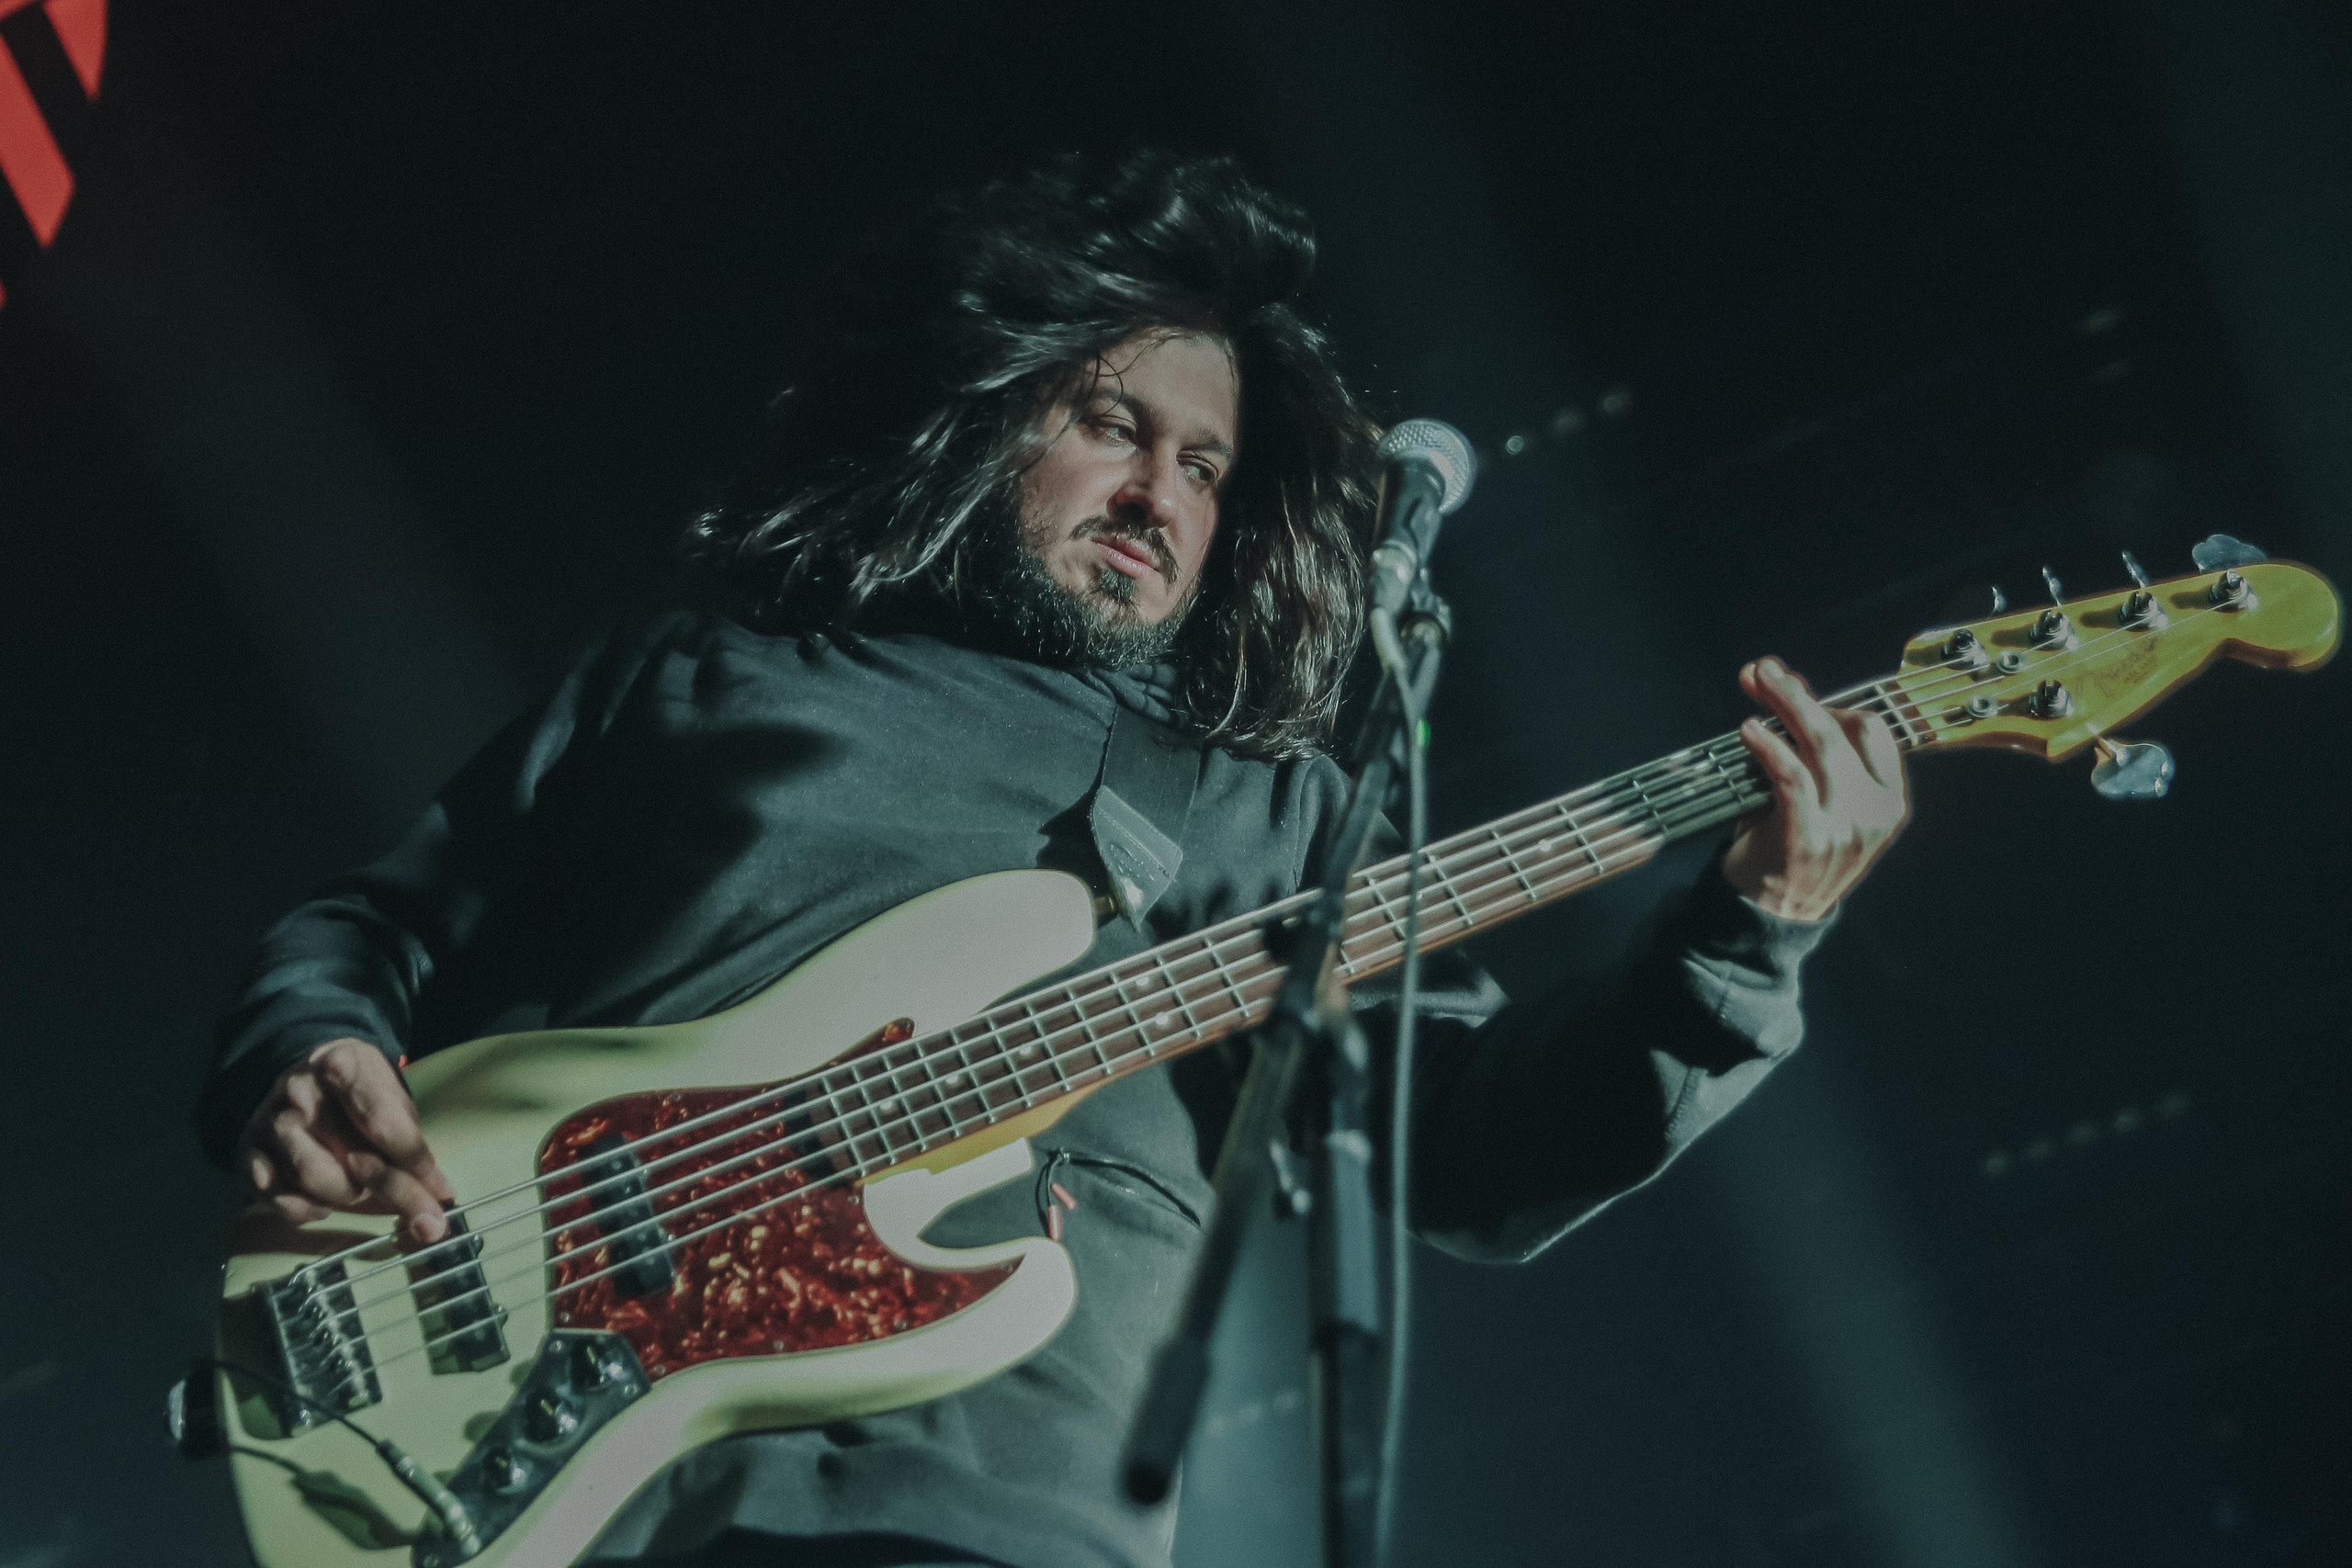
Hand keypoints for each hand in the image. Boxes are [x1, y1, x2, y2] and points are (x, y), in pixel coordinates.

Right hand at [236, 1038, 454, 1244]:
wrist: (301, 1075)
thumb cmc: (357, 1092)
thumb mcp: (390, 1098)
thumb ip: (409, 1141)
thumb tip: (438, 1193)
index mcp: (341, 1063)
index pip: (382, 1120)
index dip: (413, 1159)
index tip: (441, 1191)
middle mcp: (298, 1089)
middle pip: (353, 1156)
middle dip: (398, 1194)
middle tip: (430, 1225)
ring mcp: (268, 1121)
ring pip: (315, 1179)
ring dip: (349, 1197)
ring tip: (363, 1191)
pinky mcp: (247, 1152)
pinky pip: (282, 1199)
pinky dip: (312, 1209)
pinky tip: (326, 1200)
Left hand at [1721, 656, 1908, 922]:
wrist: (1773, 916)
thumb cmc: (1790, 846)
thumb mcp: (1818, 800)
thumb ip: (1809, 750)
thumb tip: (1786, 685)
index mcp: (1887, 801)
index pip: (1873, 732)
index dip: (1831, 701)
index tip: (1791, 685)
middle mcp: (1874, 813)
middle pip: (1842, 732)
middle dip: (1799, 695)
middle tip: (1764, 670)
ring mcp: (1845, 828)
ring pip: (1819, 747)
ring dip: (1783, 707)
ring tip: (1754, 686)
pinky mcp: (1809, 839)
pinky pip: (1792, 778)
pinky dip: (1769, 748)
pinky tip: (1748, 731)